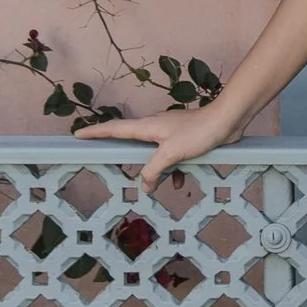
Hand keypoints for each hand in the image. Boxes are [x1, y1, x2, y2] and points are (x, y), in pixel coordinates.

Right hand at [76, 102, 250, 194]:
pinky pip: (171, 159)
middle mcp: (155, 128)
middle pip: (131, 143)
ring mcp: (170, 134)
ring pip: (154, 155)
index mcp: (147, 127)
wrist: (227, 121)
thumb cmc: (199, 132)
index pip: (115, 129)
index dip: (95, 132)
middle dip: (122, 154)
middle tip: (106, 160)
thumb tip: (145, 185)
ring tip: (158, 185)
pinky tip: (180, 182)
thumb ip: (153, 170)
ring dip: (155, 170)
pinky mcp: (184, 141)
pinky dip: (173, 171)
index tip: (78, 134)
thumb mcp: (171, 154)